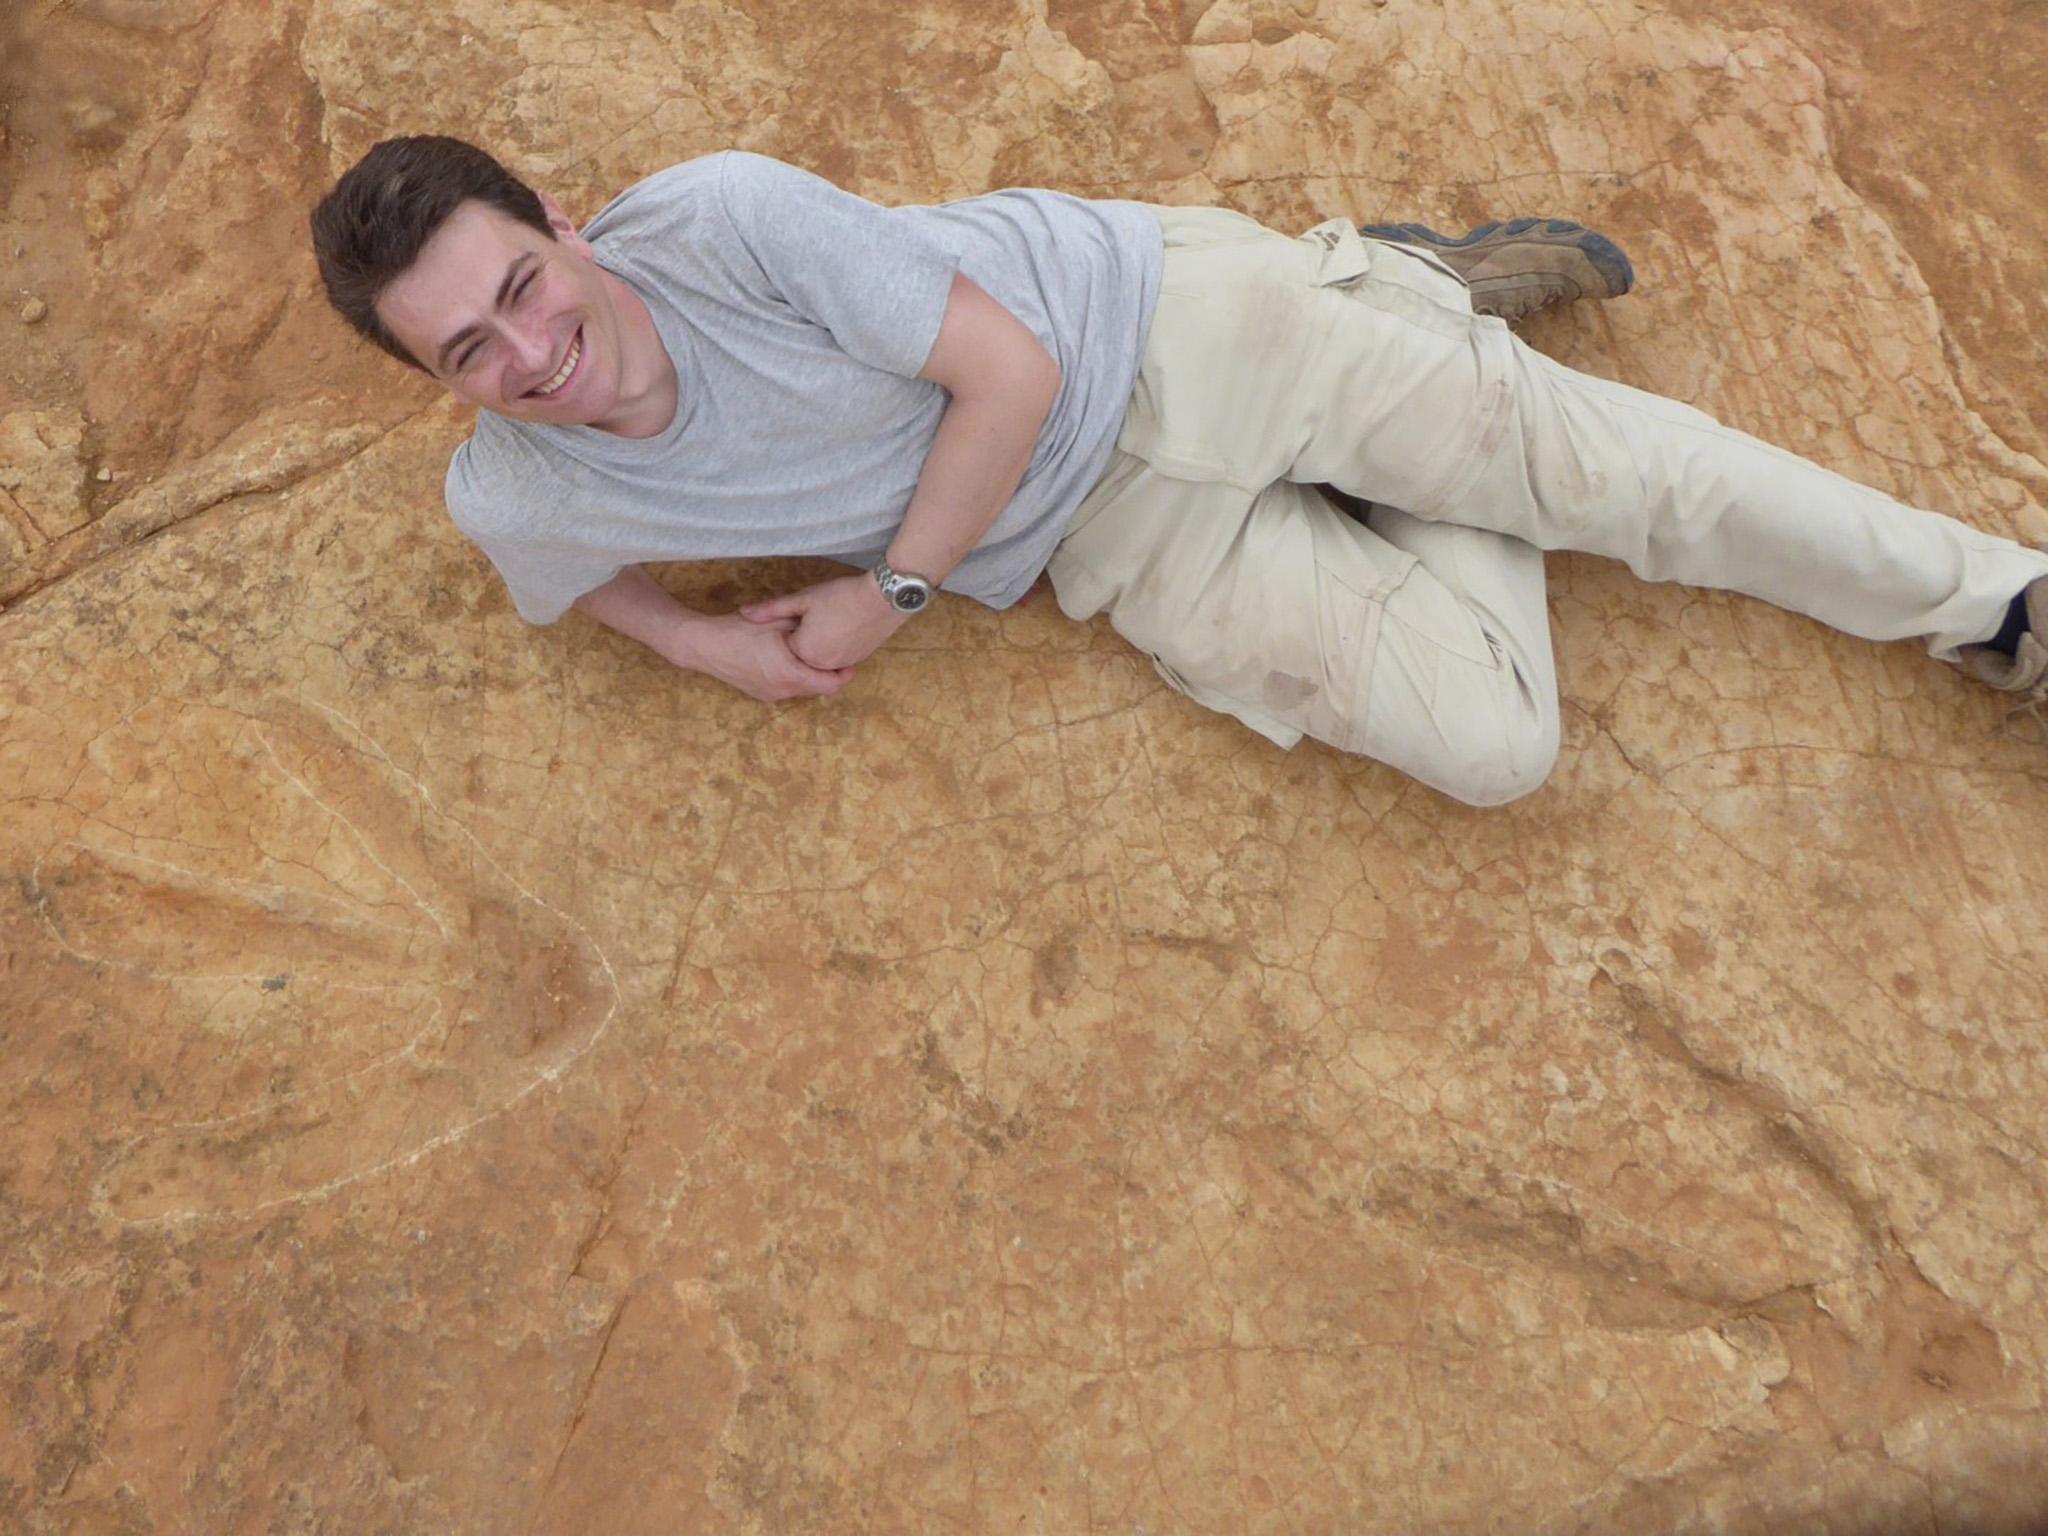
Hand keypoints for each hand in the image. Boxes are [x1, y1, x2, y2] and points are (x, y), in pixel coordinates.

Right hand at [678, 611, 853, 701]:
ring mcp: (770, 695)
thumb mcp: (777, 621)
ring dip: (810, 674)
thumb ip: (805, 629)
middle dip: (828, 672)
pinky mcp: (759, 694)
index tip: (850, 657)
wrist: (702, 645)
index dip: (845, 672)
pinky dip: (794, 676)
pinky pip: (786, 688)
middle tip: (835, 652)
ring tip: (812, 653)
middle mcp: (782, 691)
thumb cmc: (739, 630)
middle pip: (819, 688)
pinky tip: (790, 658)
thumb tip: (831, 628)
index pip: (832, 685)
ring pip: (802, 688)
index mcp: (790, 675)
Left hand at [739, 572, 910, 670]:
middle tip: (817, 616)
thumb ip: (771, 610)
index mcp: (804, 652)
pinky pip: (838, 659)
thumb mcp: (802, 599)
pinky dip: (836, 646)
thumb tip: (744, 613)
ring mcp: (842, 664)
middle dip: (803, 640)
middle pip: (803, 657)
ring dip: (819, 645)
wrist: (881, 599)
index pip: (786, 647)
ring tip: (830, 619)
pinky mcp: (858, 659)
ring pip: (821, 659)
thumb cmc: (840, 596)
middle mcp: (822, 665)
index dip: (789, 627)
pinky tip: (842, 625)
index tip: (801, 613)